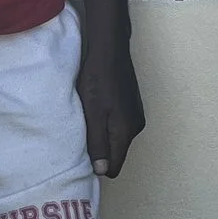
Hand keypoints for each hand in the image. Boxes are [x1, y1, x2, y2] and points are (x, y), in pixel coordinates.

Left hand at [78, 30, 145, 178]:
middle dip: (99, 149)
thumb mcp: (92, 113)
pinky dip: (107, 122)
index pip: (114, 167)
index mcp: (126, 131)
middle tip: (81, 133)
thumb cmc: (97, 78)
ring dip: (102, 134)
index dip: (97, 166)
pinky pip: (118, 125)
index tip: (82, 155)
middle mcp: (136, 126)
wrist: (109, 48)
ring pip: (116, 138)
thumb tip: (101, 171)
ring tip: (88, 118)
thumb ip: (98, 143)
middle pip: (115, 153)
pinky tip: (97, 107)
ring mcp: (136, 115)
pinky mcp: (132, 105)